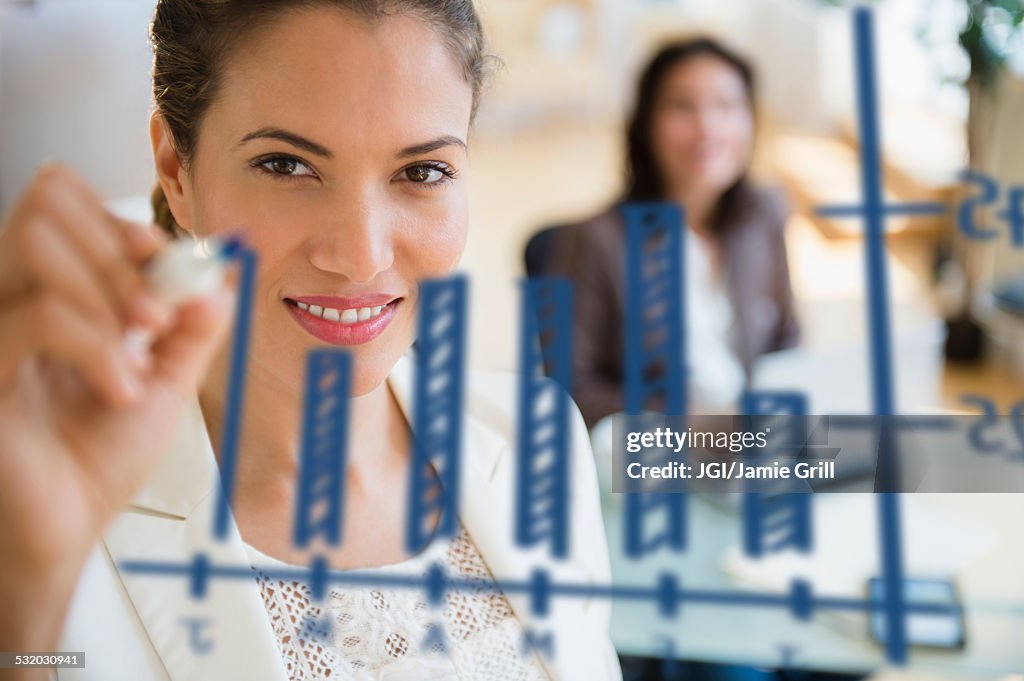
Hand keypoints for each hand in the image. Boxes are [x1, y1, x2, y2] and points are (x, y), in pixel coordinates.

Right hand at [0, 164, 234, 658]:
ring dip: (112, 292)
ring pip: (34, 240)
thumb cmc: (98, 459)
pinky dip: (99, 347)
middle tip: (156, 318)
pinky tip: (122, 388)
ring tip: (142, 353)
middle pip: (46, 206)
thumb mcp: (166, 380)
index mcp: (49, 291)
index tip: (164, 263)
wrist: (69, 529)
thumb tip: (219, 275)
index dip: (120, 220)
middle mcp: (9, 298)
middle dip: (121, 255)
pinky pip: (38, 317)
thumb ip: (193, 327)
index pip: (62, 203)